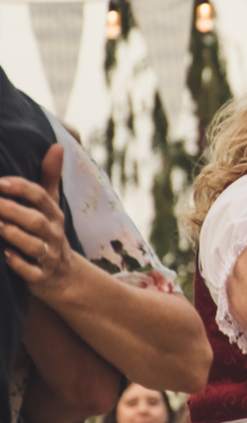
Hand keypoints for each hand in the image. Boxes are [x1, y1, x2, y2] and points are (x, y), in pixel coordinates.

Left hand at [0, 144, 74, 296]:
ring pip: (34, 246)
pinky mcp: (41, 276)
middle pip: (36, 220)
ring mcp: (48, 256)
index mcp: (53, 214)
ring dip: (14, 236)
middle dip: (13, 211)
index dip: (20, 188)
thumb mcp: (51, 205)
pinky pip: (31, 271)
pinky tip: (5, 255)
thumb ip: (50, 177)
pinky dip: (19, 264)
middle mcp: (53, 233)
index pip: (40, 196)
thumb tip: (57, 145)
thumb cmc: (49, 232)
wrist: (64, 275)